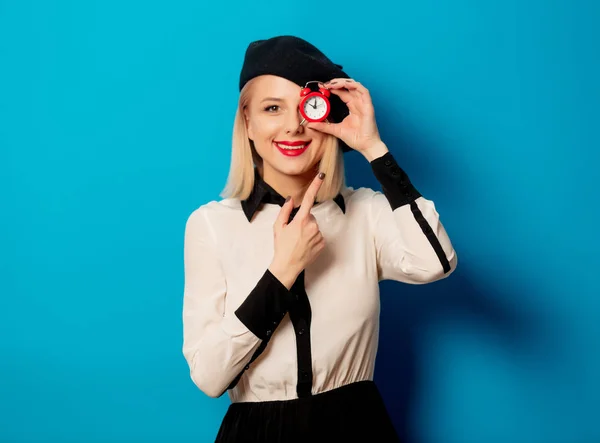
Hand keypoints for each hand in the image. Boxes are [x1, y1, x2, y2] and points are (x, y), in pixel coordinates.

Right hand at [268, 173, 325, 288]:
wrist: (288, 266)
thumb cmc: (281, 246)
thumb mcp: (278, 227)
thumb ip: (285, 211)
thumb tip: (291, 199)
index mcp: (301, 220)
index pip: (309, 199)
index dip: (315, 185)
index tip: (322, 175)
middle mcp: (313, 226)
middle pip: (310, 216)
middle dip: (303, 221)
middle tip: (293, 233)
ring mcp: (319, 235)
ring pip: (314, 226)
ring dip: (308, 230)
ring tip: (298, 241)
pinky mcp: (323, 243)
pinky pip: (318, 236)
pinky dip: (312, 238)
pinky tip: (305, 245)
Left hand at [308, 79, 382, 153]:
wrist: (365, 146)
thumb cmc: (355, 138)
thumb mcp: (335, 130)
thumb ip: (323, 126)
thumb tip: (310, 124)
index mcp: (352, 106)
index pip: (342, 92)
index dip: (333, 88)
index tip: (322, 87)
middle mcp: (358, 103)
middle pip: (348, 87)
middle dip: (336, 83)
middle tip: (325, 84)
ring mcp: (364, 103)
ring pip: (355, 86)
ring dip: (344, 82)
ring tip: (333, 84)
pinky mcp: (369, 106)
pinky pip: (364, 91)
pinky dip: (355, 86)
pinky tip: (345, 85)